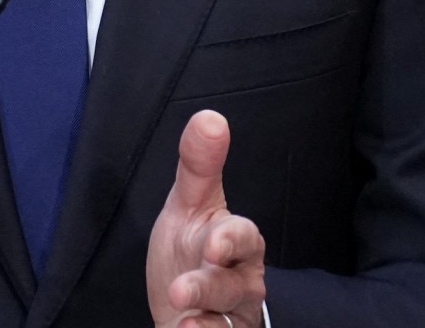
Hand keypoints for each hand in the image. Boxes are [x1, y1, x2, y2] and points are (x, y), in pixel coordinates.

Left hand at [145, 110, 266, 327]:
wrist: (187, 303)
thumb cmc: (192, 249)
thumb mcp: (190, 205)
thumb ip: (198, 165)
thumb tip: (209, 118)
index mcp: (236, 243)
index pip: (244, 238)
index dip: (232, 241)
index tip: (213, 244)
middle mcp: (241, 282)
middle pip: (233, 287)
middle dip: (209, 288)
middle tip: (180, 291)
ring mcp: (232, 317)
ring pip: (227, 322)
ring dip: (204, 323)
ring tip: (180, 322)